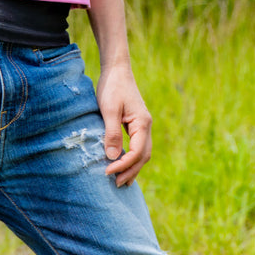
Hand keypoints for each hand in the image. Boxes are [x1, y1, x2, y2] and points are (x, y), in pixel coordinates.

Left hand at [95, 64, 151, 187]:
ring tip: (121, 182)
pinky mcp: (136, 126)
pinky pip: (137, 148)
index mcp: (142, 123)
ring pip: (142, 153)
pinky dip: (132, 160)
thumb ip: (111, 133)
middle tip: (115, 184)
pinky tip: (123, 167)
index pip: (137, 152)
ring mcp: (142, 126)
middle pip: (143, 156)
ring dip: (132, 168)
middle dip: (130, 171)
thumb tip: (112, 157)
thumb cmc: (112, 87)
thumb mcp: (109, 110)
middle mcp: (146, 126)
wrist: (116, 71)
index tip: (107, 172)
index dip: (123, 165)